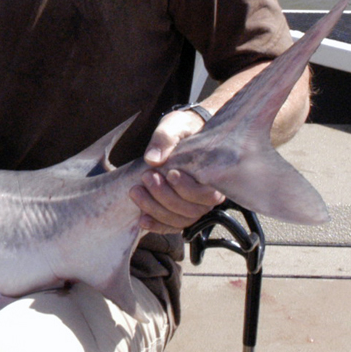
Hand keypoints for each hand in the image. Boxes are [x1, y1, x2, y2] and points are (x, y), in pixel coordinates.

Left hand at [129, 110, 224, 233]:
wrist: (181, 134)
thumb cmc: (182, 129)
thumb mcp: (174, 125)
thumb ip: (164, 139)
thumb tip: (152, 159)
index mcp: (214, 176)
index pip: (207, 195)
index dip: (187, 189)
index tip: (169, 173)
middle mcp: (207, 195)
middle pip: (191, 210)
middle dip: (164, 196)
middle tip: (146, 176)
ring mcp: (193, 205)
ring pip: (179, 220)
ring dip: (155, 209)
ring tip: (135, 191)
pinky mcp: (179, 210)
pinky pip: (171, 226)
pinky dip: (156, 225)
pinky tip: (141, 219)